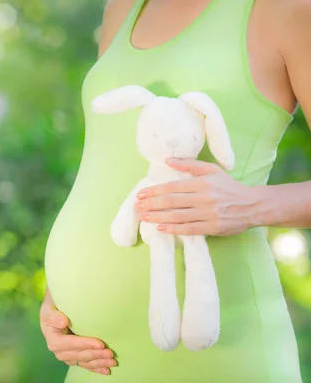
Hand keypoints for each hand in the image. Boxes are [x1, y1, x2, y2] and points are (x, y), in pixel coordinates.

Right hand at [40, 291, 116, 374]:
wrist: (54, 310)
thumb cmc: (53, 306)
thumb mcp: (49, 308)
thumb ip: (53, 316)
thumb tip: (62, 322)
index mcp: (53, 339)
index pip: (71, 344)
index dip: (85, 344)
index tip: (100, 344)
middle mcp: (59, 351)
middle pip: (79, 355)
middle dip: (95, 355)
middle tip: (110, 353)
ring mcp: (67, 356)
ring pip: (84, 362)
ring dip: (99, 362)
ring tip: (112, 362)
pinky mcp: (73, 358)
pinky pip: (85, 364)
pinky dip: (96, 368)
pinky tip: (106, 370)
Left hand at [134, 158, 261, 235]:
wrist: (253, 205)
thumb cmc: (228, 187)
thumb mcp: (211, 170)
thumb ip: (189, 164)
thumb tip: (167, 160)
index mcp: (202, 183)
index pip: (172, 187)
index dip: (154, 191)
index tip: (141, 194)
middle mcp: (204, 198)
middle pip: (172, 202)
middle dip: (152, 204)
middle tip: (137, 207)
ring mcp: (208, 214)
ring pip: (178, 216)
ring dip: (158, 217)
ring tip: (144, 217)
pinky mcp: (213, 227)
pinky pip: (189, 229)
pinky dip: (174, 229)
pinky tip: (161, 229)